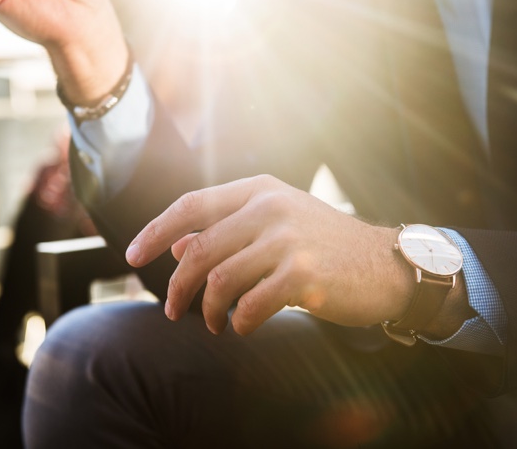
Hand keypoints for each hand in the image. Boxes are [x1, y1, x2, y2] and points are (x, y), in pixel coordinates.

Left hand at [126, 175, 416, 334]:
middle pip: (199, 249)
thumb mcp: (275, 226)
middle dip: (178, 287)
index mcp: (259, 190)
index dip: (155, 231)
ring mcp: (288, 239)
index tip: (130, 256)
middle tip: (174, 311)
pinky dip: (240, 323)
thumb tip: (175, 246)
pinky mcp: (303, 274)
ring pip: (220, 280)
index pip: (191, 204)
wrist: (385, 265)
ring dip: (209, 311)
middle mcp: (270, 207)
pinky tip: (244, 326)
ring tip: (215, 324)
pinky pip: (250, 305)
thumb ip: (226, 231)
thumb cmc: (326, 246)